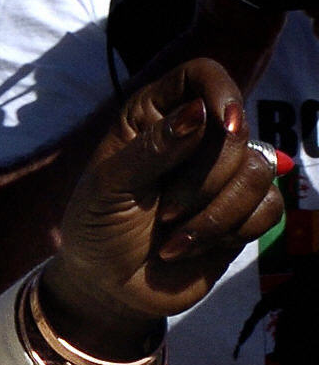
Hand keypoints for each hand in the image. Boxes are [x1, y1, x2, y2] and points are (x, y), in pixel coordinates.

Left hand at [48, 58, 284, 356]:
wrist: (106, 289)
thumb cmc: (95, 230)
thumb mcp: (108, 189)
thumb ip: (151, 149)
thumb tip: (199, 112)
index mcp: (152, 117)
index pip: (201, 75)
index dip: (220, 91)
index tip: (222, 125)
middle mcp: (194, 137)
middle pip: (237, 128)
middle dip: (206, 177)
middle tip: (165, 211)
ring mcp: (222, 174)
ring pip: (259, 169)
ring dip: (214, 212)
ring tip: (170, 238)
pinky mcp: (243, 210)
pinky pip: (269, 207)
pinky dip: (228, 232)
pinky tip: (188, 247)